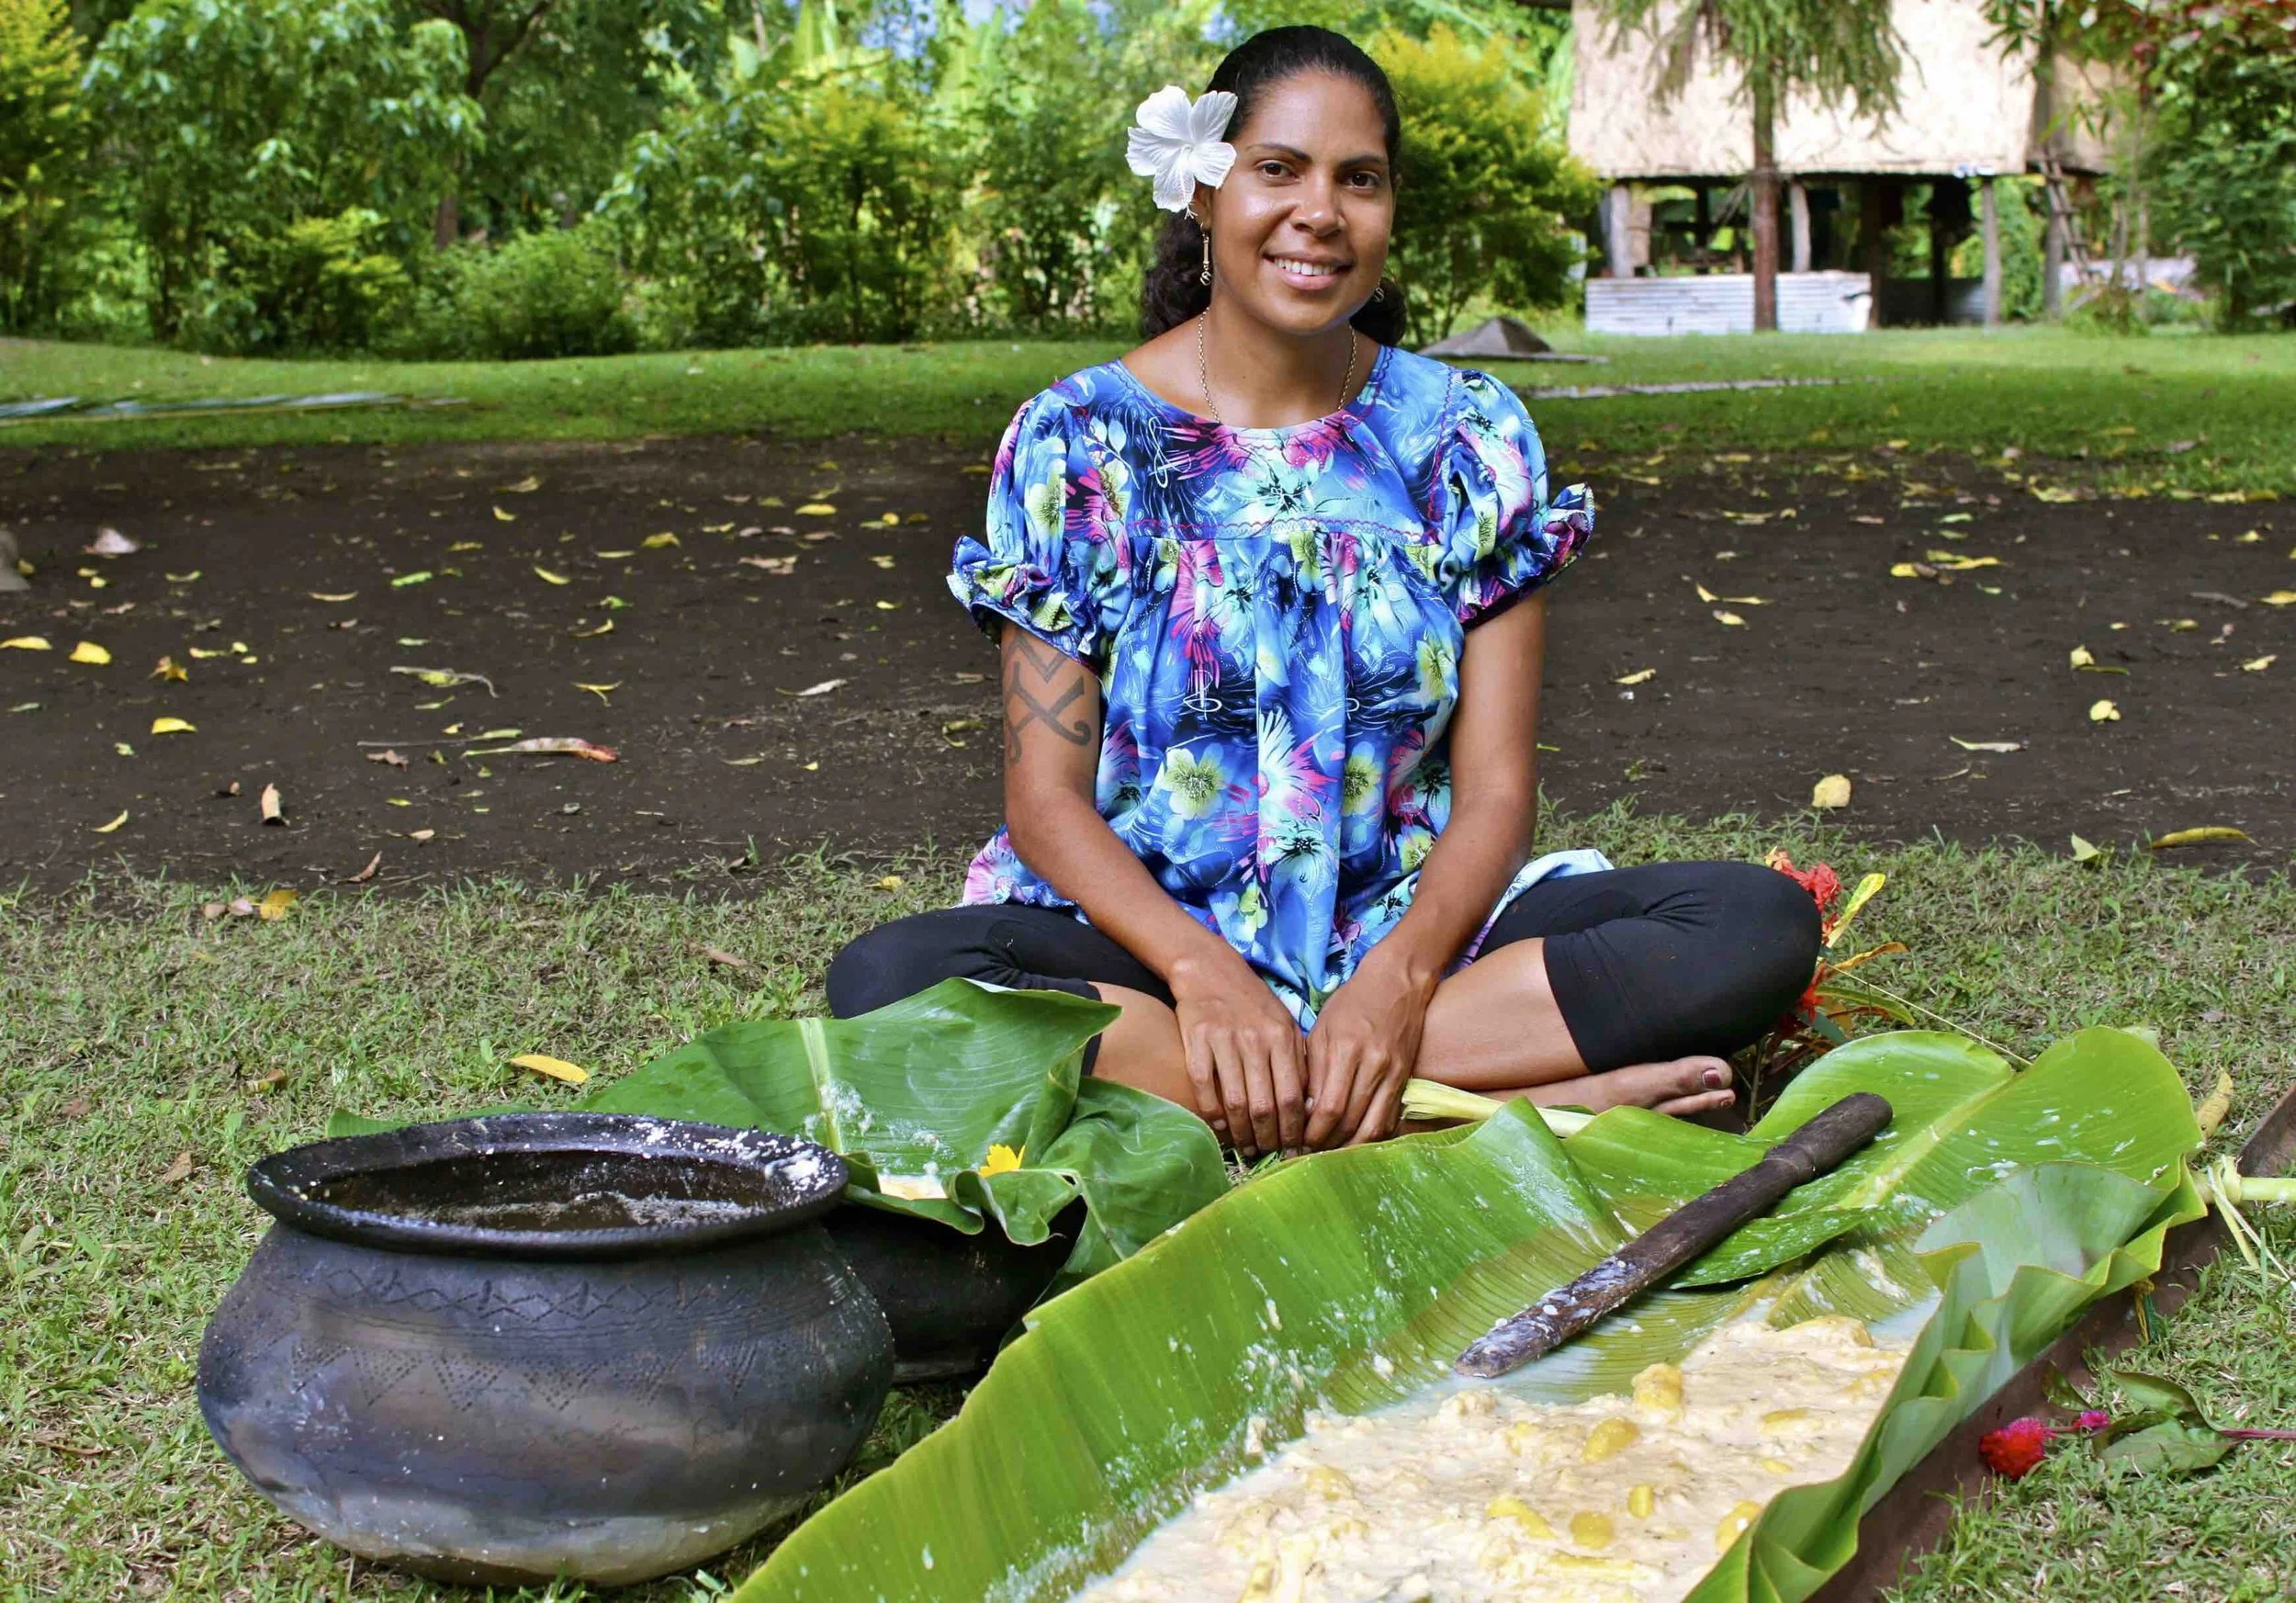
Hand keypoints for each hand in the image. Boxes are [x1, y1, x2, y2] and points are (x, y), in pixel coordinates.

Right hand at [1168, 952, 1306, 1157]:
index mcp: (1282, 1038)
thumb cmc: (1253, 1003)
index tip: (1294, 1147)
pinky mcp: (1196, 1041)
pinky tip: (1219, 1126)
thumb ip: (1297, 1062)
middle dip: (1269, 1137)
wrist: (1209, 969)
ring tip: (1246, 1147)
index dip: (1294, 1129)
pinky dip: (1212, 1113)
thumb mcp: (1284, 1025)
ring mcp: (1224, 1041)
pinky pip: (1204, 1087)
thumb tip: (1309, 1107)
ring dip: (1241, 1132)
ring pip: (1235, 1102)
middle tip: (1269, 1153)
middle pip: (1265, 1105)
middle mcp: (1255, 1041)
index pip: (1294, 1096)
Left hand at [1304, 955, 1436, 1148]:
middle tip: (1308, 1152)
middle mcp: (1371, 1064)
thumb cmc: (1351, 1004)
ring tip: (1329, 1151)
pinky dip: (1371, 1136)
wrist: (1397, 984)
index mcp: (1344, 1049)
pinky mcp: (1405, 1079)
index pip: (1327, 1107)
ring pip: (1372, 1127)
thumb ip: (1312, 1070)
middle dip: (1325, 1143)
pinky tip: (1354, 1141)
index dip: (1311, 1131)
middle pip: (1348, 1121)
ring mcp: (1392, 1074)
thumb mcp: (1322, 1029)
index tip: (1296, 1140)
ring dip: (1348, 1146)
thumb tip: (1303, 1111)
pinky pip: (1390, 1120)